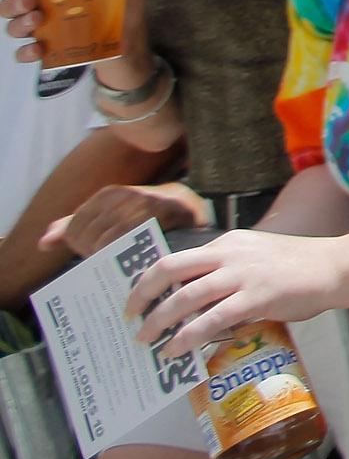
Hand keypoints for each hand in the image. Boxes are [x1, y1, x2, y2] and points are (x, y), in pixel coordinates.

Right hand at [0, 0, 144, 64]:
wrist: (130, 50)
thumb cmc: (124, 12)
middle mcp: (45, 7)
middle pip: (11, 3)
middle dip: (13, 2)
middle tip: (29, 2)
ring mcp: (45, 30)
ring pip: (14, 26)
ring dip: (18, 24)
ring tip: (36, 21)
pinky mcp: (49, 51)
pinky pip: (24, 53)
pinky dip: (26, 52)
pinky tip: (38, 49)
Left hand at [45, 181, 211, 257]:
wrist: (194, 213)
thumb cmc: (149, 219)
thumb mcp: (113, 216)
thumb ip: (78, 225)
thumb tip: (43, 243)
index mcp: (110, 194)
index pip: (76, 226)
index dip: (81, 244)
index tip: (96, 252)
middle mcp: (126, 196)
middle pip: (89, 236)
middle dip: (94, 253)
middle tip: (111, 261)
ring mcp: (146, 205)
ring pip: (108, 243)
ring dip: (111, 260)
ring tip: (122, 264)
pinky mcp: (166, 216)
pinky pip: (132, 246)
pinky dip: (128, 260)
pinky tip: (132, 265)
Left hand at [128, 228, 348, 356]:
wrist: (338, 267)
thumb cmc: (300, 268)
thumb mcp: (258, 260)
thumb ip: (229, 277)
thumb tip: (198, 310)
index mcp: (229, 243)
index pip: (178, 257)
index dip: (150, 279)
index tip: (136, 298)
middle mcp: (230, 253)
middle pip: (170, 268)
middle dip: (142, 294)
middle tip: (130, 317)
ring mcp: (243, 274)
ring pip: (186, 295)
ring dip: (159, 320)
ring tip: (146, 340)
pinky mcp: (257, 297)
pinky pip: (212, 318)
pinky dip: (188, 336)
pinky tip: (176, 350)